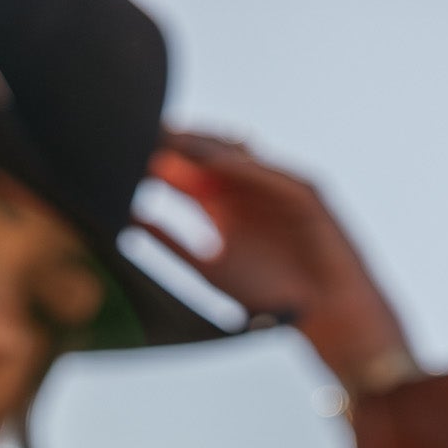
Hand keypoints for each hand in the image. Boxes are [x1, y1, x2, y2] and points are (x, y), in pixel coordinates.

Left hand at [144, 130, 416, 392]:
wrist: (327, 317)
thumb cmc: (273, 300)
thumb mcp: (208, 270)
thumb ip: (173, 246)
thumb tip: (130, 222)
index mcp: (222, 204)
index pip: (184, 170)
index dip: (156, 160)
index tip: (120, 154)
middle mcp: (247, 188)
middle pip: (206, 153)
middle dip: (175, 142)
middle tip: (137, 130)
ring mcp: (276, 186)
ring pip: (237, 154)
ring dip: (203, 143)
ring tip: (169, 136)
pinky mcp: (305, 192)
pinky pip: (271, 171)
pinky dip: (243, 163)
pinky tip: (213, 158)